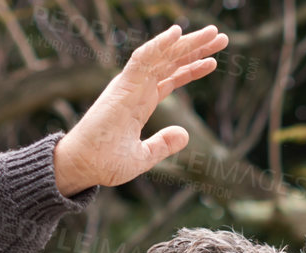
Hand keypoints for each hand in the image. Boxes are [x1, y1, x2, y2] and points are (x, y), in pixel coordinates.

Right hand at [52, 25, 228, 194]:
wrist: (84, 167)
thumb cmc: (106, 163)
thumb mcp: (144, 156)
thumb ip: (163, 144)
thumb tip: (185, 134)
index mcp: (141, 102)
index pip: (171, 78)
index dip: (192, 68)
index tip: (214, 61)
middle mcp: (136, 88)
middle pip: (171, 61)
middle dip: (196, 48)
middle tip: (221, 36)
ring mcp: (130, 85)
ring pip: (162, 56)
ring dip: (187, 42)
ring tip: (214, 32)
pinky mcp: (122, 86)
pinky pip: (143, 59)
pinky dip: (160, 44)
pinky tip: (178, 32)